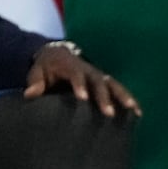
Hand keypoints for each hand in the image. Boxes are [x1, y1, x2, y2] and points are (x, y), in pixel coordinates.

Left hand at [24, 44, 141, 116]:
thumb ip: (35, 82)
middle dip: (104, 97)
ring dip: (123, 97)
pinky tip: (138, 113)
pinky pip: (119, 90)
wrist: (58, 54)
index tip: (83, 99)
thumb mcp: (37, 72)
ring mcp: (98, 75)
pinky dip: (129, 100)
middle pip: (98, 81)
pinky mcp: (105, 82)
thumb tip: (30, 94)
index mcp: (70, 65)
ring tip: (132, 110)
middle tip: (108, 113)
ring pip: (113, 84)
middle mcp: (88, 68)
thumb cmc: (46, 68)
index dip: (80, 85)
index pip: (76, 74)